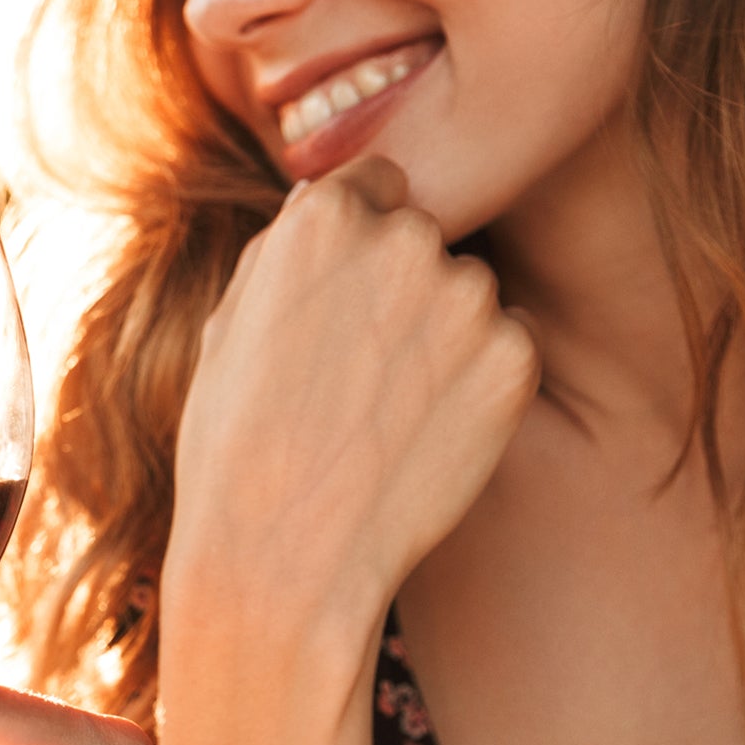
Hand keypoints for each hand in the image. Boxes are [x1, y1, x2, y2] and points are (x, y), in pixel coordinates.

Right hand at [169, 156, 537, 625]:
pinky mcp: (515, 360)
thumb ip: (289, 248)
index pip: (377, 183)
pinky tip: (421, 437)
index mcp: (321, 215)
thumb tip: (334, 199)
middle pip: (427, 236)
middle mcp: (404, 238)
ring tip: (382, 414)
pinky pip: (507, 349)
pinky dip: (477, 386)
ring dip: (441, 337)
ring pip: (469, 295)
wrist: (283, 561)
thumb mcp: (228, 324)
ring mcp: (469, 298)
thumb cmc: (234, 450)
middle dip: (400, 288)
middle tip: (356, 373)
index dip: (360, 242)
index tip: (342, 301)